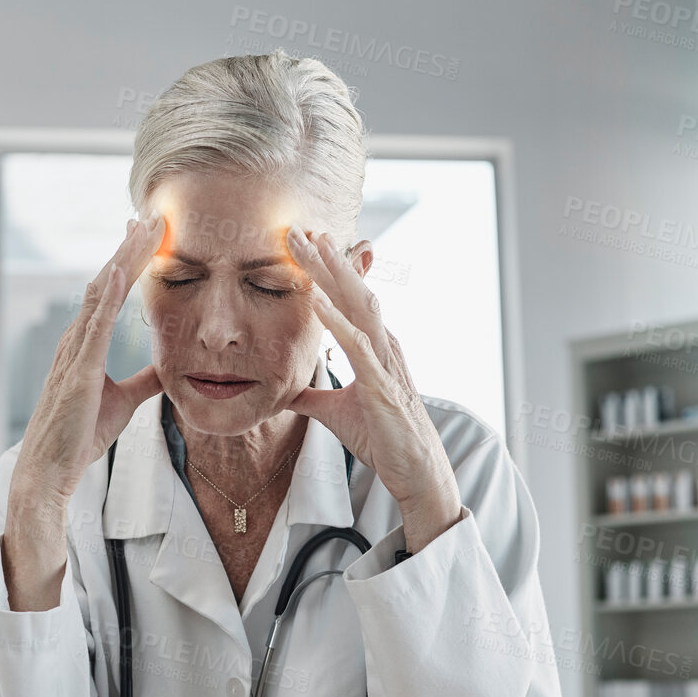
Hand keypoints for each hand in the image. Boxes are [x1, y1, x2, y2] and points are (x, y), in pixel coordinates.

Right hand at [12, 214, 165, 509]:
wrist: (50, 469)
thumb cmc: (79, 436)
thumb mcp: (124, 402)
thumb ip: (144, 380)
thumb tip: (168, 368)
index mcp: (85, 344)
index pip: (111, 292)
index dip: (130, 262)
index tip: (148, 234)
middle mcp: (76, 339)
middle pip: (105, 281)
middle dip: (127, 248)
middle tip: (148, 215)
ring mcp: (74, 351)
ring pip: (101, 293)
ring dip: (122, 259)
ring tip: (142, 229)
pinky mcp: (78, 370)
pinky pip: (94, 325)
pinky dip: (107, 295)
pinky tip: (120, 270)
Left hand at [282, 229, 462, 545]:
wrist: (413, 470)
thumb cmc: (381, 438)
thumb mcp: (334, 412)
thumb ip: (311, 395)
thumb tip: (284, 389)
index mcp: (373, 345)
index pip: (346, 298)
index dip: (326, 269)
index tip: (304, 242)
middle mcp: (382, 343)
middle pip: (352, 290)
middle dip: (326, 258)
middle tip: (299, 227)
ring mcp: (385, 360)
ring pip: (359, 305)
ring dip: (333, 275)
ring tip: (311, 247)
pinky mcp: (381, 383)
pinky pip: (357, 345)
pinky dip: (336, 320)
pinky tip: (316, 301)